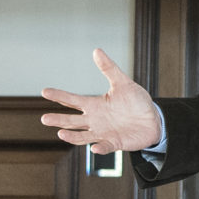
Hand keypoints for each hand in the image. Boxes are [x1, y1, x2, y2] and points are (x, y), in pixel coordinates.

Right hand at [40, 49, 162, 154]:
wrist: (153, 120)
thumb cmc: (136, 102)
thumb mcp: (122, 83)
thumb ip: (109, 68)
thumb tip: (96, 50)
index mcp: (95, 105)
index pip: (72, 100)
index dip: (59, 96)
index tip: (45, 91)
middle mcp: (95, 120)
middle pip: (72, 121)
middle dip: (58, 120)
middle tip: (44, 118)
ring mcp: (103, 133)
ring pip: (82, 136)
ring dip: (71, 136)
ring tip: (60, 134)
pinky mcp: (115, 143)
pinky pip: (105, 147)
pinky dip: (100, 148)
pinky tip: (94, 148)